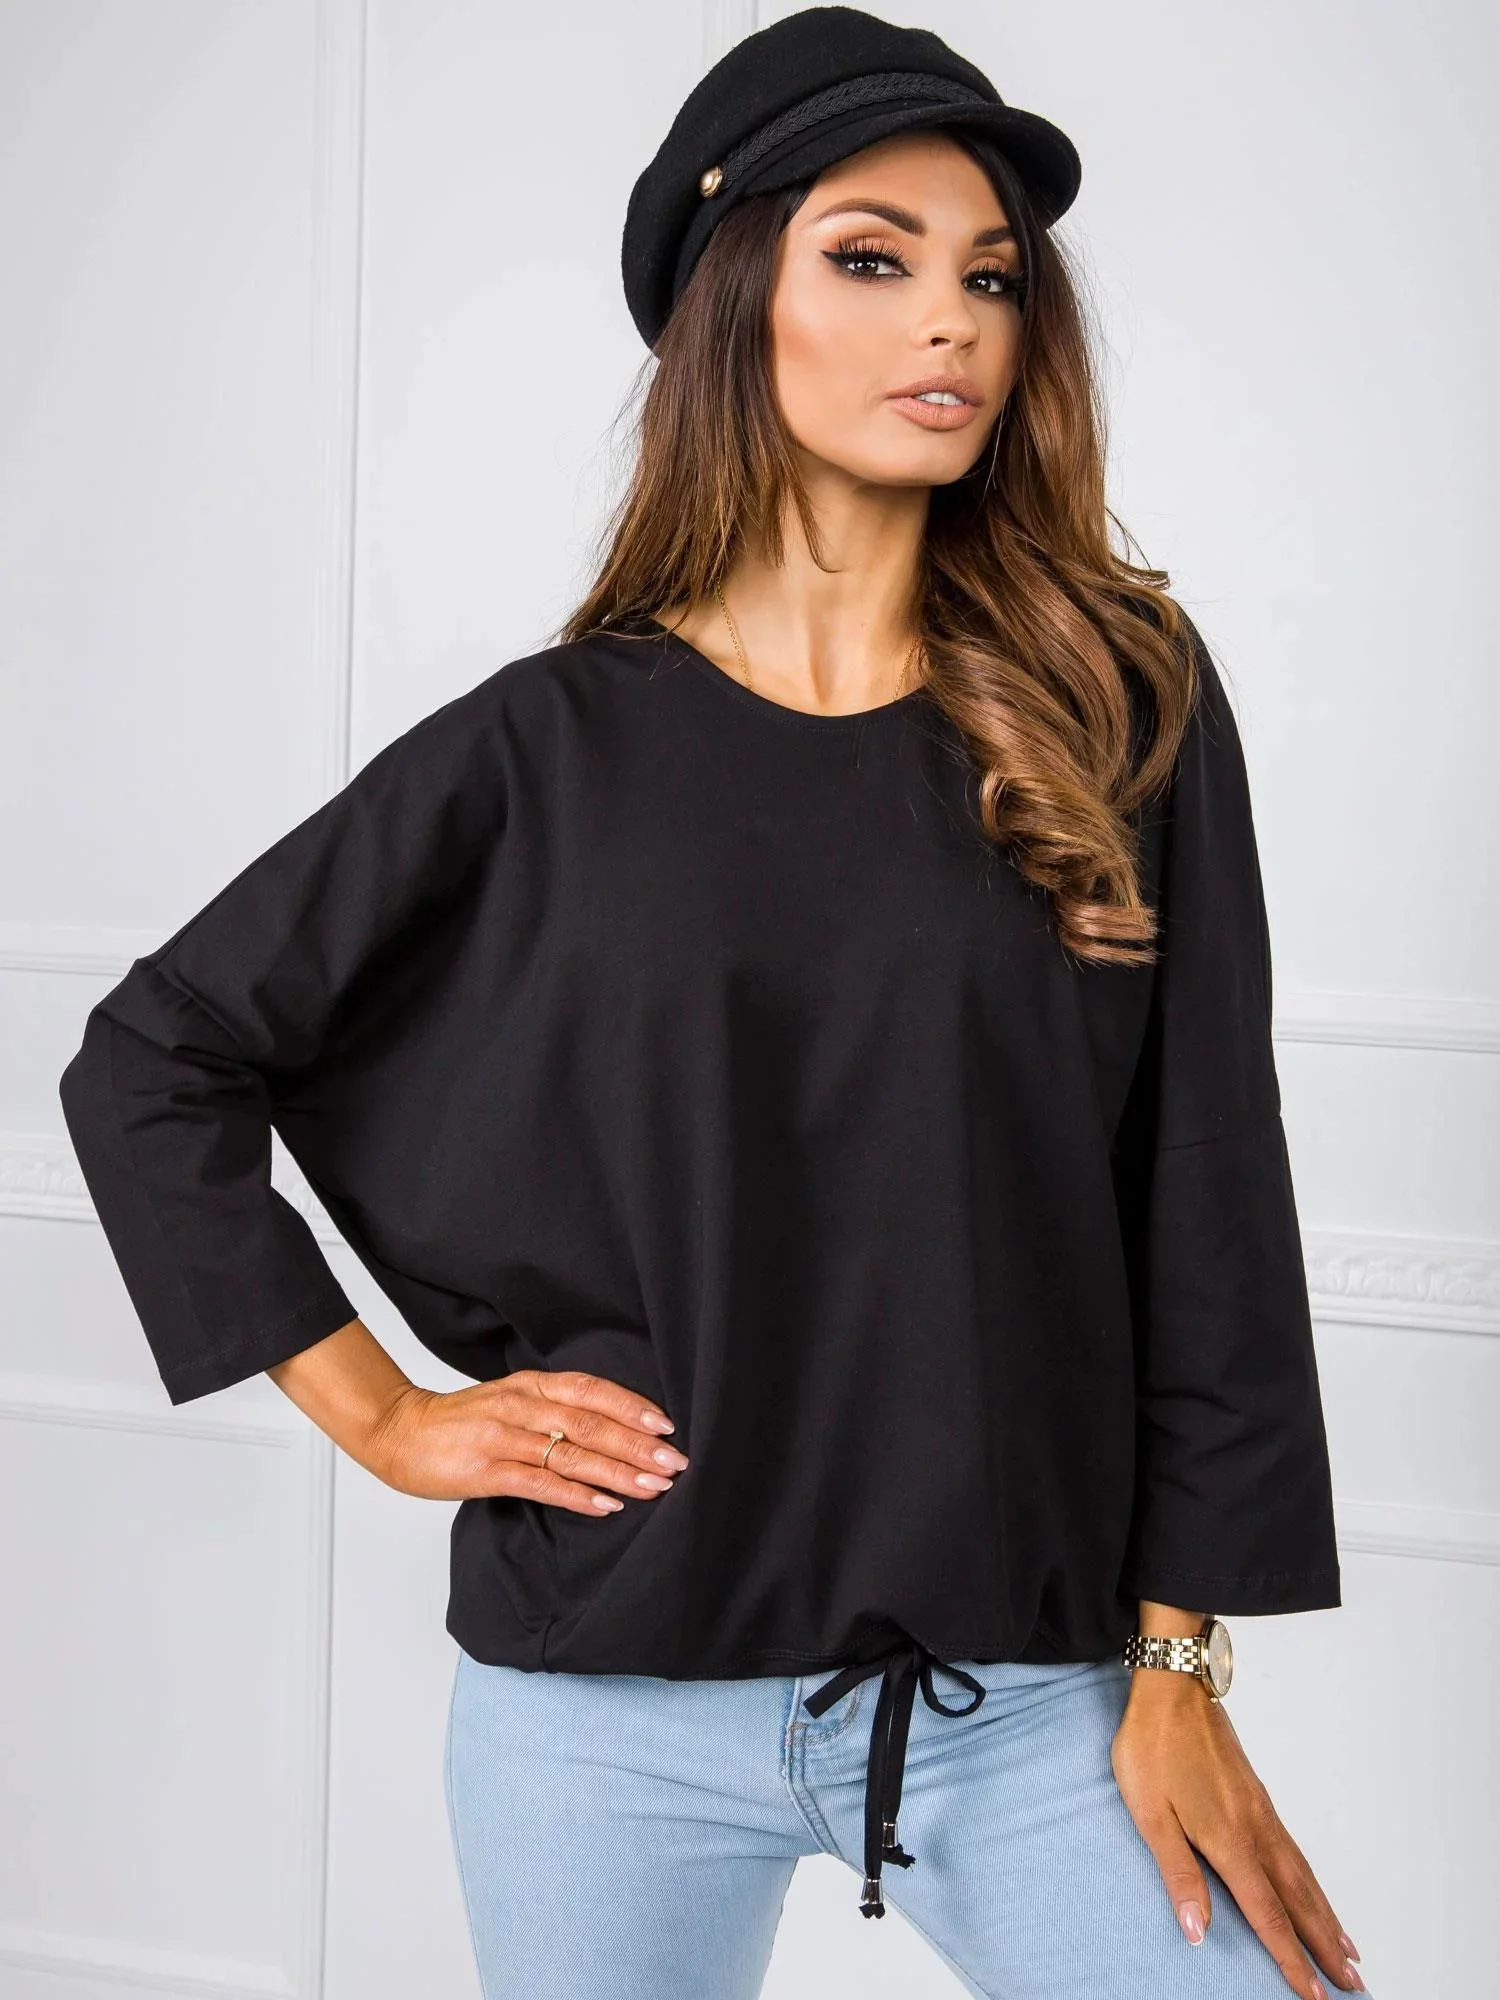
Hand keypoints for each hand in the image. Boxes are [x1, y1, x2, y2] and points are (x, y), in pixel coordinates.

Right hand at [365, 1367, 688, 1511]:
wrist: (400, 1431)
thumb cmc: (460, 1421)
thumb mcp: (509, 1400)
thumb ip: (551, 1407)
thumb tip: (608, 1428)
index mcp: (529, 1385)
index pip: (590, 1390)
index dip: (631, 1405)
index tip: (667, 1424)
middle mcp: (520, 1406)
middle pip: (589, 1422)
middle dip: (637, 1444)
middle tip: (675, 1463)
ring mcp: (502, 1438)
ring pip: (571, 1452)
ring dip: (618, 1471)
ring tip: (653, 1486)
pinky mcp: (485, 1470)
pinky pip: (540, 1482)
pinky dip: (577, 1494)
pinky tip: (606, 1505)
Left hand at [1111, 1674, 1363, 1998]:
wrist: (1172, 1688)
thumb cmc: (1152, 1748)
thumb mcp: (1150, 1814)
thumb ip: (1177, 1874)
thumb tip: (1198, 1932)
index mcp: (1229, 1841)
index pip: (1267, 1915)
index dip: (1290, 1958)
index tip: (1313, 1995)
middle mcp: (1255, 1829)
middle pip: (1298, 1901)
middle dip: (1324, 1947)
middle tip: (1354, 1985)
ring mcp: (1260, 1811)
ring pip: (1302, 1876)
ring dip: (1326, 1916)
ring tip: (1349, 1950)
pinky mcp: (1257, 1795)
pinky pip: (1294, 1851)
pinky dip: (1312, 1881)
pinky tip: (1312, 1889)